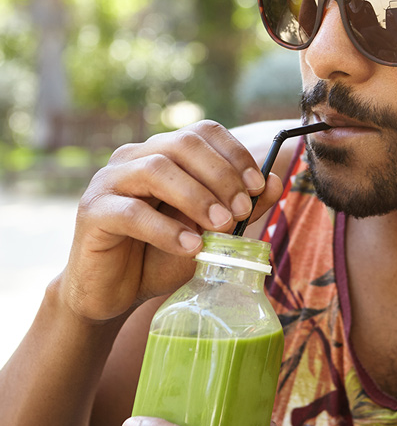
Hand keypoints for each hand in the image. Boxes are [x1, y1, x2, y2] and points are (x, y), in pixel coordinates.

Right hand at [61, 121, 282, 322]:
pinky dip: (167, 230)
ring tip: (222, 226)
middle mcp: (134, 157)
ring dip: (197, 197)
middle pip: (182, 145)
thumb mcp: (210, 232)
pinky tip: (191, 247)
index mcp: (163, 153)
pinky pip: (132, 213)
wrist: (116, 293)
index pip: (202, 132)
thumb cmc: (163, 255)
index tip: (258, 186)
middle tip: (241, 211)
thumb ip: (241, 207)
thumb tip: (275, 182)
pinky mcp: (92, 213)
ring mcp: (109, 182)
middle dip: (220, 175)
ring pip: (157, 170)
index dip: (234, 154)